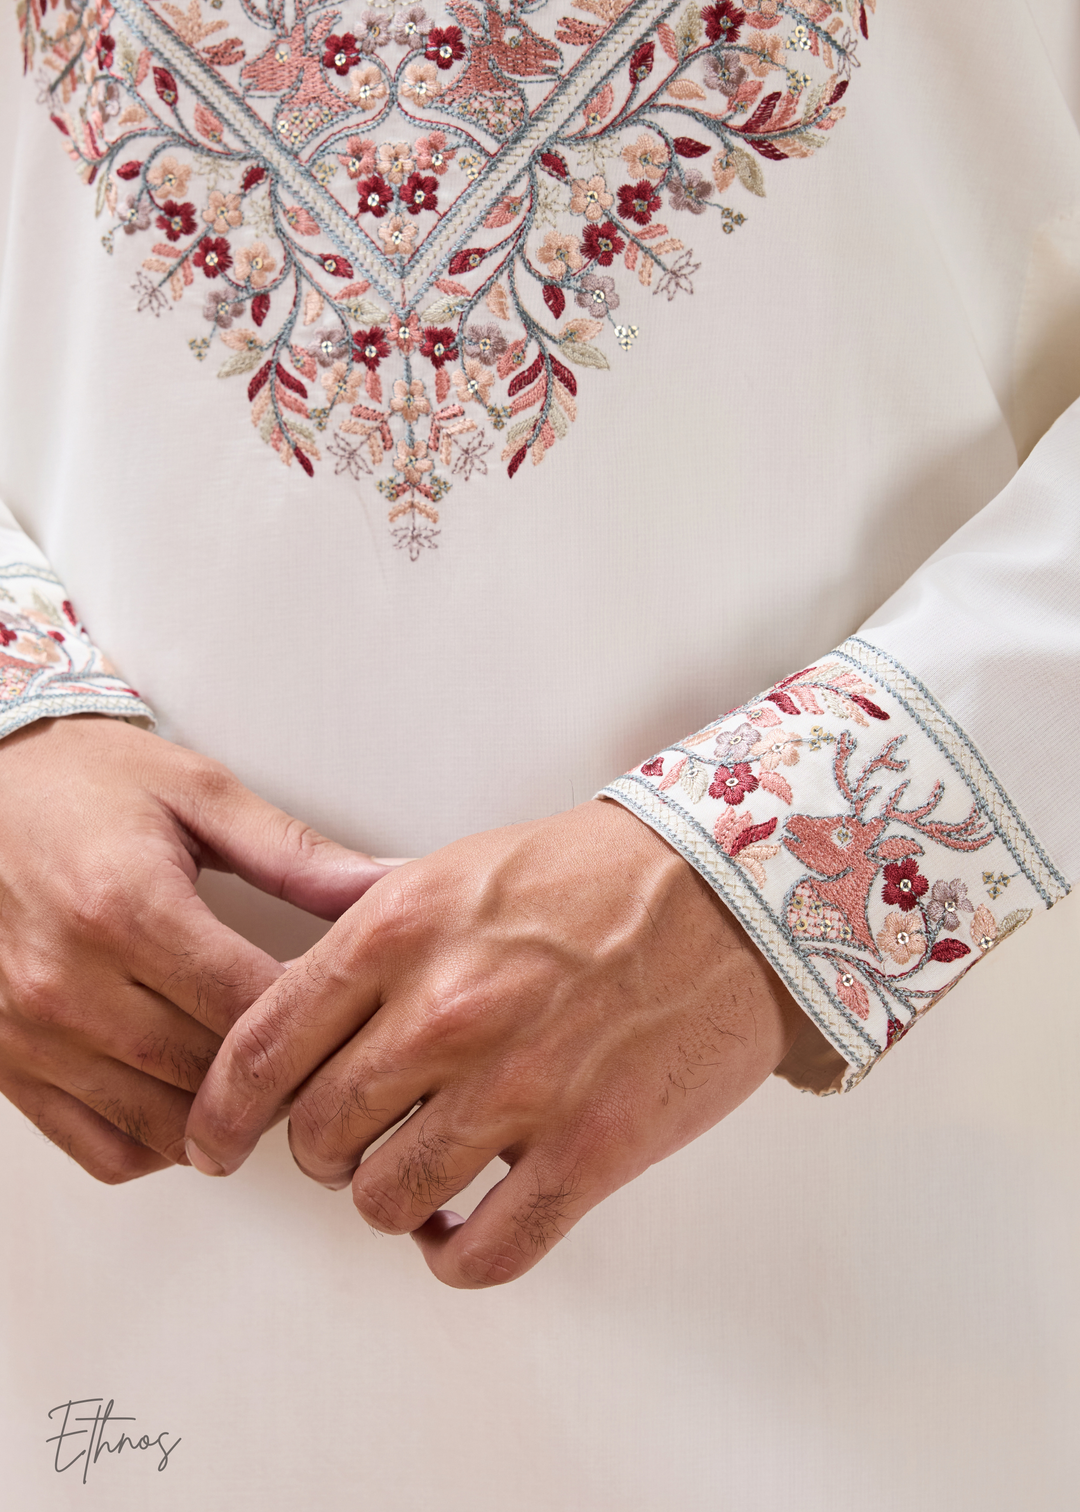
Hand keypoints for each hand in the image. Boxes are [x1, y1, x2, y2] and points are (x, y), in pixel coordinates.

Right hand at [0, 716, 390, 1183]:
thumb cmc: (81, 779)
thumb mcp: (200, 794)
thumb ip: (296, 855)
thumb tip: (384, 886)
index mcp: (127, 908)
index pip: (251, 1009)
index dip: (316, 1020)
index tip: (346, 1007)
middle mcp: (69, 981)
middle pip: (211, 1075)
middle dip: (280, 1072)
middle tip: (318, 1046)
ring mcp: (29, 1031)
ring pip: (163, 1129)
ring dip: (225, 1116)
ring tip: (258, 1072)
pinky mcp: (4, 1062)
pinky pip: (100, 1149)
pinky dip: (157, 1141)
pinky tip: (188, 1095)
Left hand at [185, 800, 803, 1286]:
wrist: (732, 891)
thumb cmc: (597, 875)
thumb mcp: (457, 871)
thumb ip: (372, 938)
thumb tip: (301, 1006)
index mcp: (399, 932)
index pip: (261, 1046)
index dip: (221, 1111)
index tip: (213, 1142)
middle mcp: (445, 1011)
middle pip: (317, 1134)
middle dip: (320, 1151)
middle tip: (349, 1142)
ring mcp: (518, 1087)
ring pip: (386, 1201)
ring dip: (389, 1200)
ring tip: (419, 1175)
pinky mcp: (590, 1150)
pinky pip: (484, 1252)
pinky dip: (457, 1256)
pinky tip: (464, 1230)